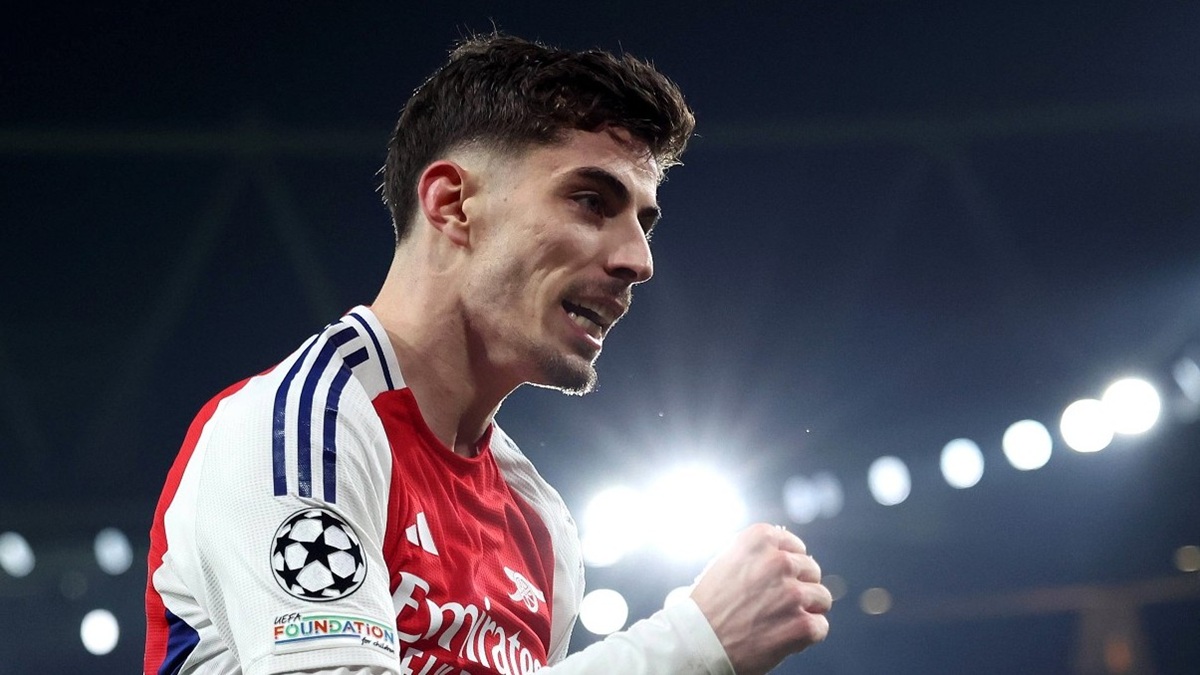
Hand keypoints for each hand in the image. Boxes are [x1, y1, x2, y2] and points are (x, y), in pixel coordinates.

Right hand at [690, 523, 831, 674]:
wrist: (696, 643)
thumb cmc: (707, 607)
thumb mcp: (726, 563)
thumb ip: (756, 555)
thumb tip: (788, 555)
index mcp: (759, 540)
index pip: (793, 544)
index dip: (789, 563)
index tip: (781, 577)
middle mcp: (778, 561)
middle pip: (810, 569)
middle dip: (800, 586)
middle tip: (779, 605)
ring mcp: (793, 593)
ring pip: (822, 597)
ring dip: (807, 610)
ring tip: (782, 622)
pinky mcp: (803, 624)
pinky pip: (821, 626)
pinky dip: (807, 636)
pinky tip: (785, 639)